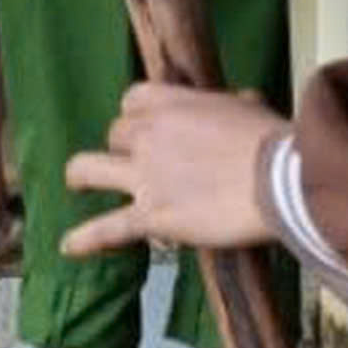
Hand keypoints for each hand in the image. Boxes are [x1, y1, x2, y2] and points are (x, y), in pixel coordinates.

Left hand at [60, 83, 288, 257]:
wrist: (280, 181)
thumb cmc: (273, 143)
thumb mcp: (247, 107)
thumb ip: (231, 105)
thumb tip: (240, 102)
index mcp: (169, 103)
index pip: (132, 100)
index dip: (137, 115)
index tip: (147, 126)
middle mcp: (148, 134)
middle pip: (115, 134)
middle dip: (125, 148)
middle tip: (143, 165)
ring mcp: (145, 175)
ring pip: (88, 169)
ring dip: (81, 177)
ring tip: (78, 185)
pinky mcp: (152, 215)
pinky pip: (107, 228)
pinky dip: (86, 239)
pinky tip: (68, 247)